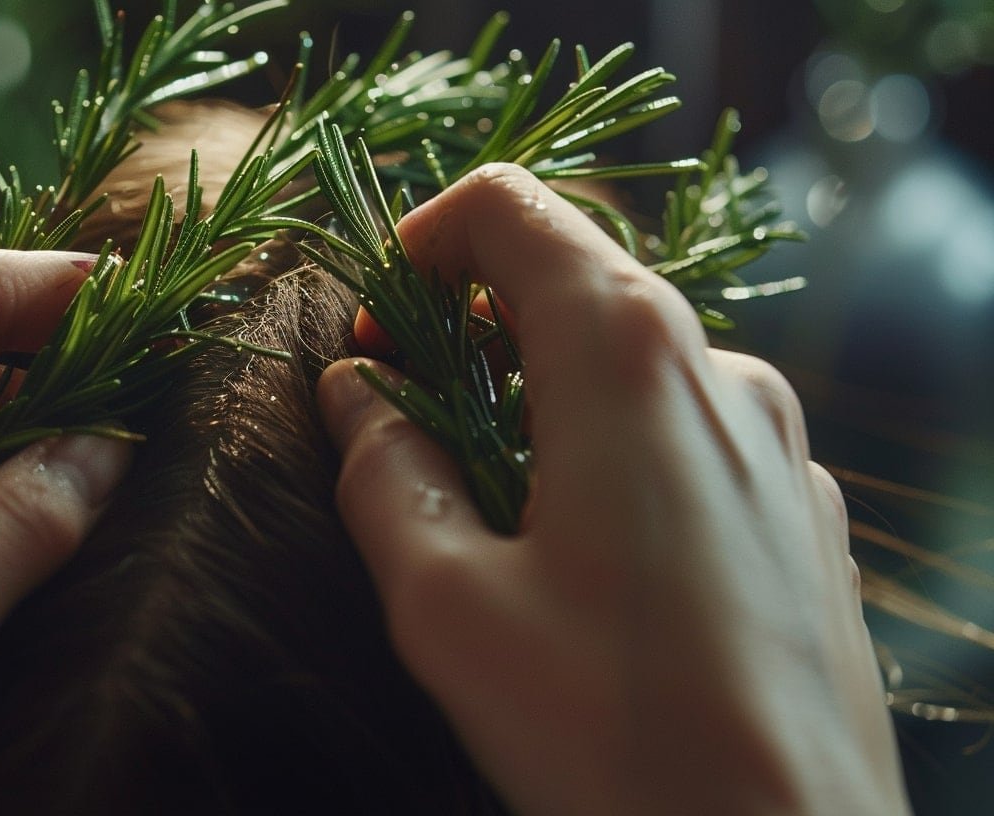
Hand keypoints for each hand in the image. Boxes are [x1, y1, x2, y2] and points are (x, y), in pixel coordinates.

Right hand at [318, 165, 907, 814]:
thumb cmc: (614, 734)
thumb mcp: (447, 604)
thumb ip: (384, 471)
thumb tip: (355, 392)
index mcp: (628, 358)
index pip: (514, 208)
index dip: (423, 242)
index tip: (377, 328)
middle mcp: (723, 372)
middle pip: (575, 282)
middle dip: (473, 329)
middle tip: (406, 420)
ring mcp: (778, 443)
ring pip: (633, 365)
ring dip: (539, 399)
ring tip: (488, 509)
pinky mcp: (802, 511)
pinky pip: (689, 435)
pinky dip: (611, 450)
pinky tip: (583, 557)